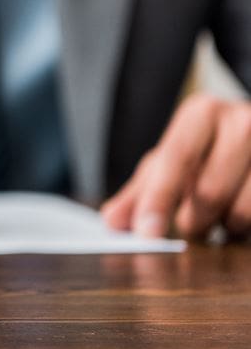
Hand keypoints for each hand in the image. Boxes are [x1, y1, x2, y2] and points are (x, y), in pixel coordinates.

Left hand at [101, 94, 250, 238]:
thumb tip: (111, 222)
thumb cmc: (209, 150)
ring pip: (243, 214)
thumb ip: (142, 190)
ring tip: (223, 217)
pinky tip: (242, 216)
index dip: (158, 199)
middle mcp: (242, 122)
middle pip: (210, 193)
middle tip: (191, 225)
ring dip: (226, 228)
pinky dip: (247, 230)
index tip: (145, 234)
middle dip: (193, 221)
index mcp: (202, 113)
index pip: (176, 160)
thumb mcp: (172, 161)